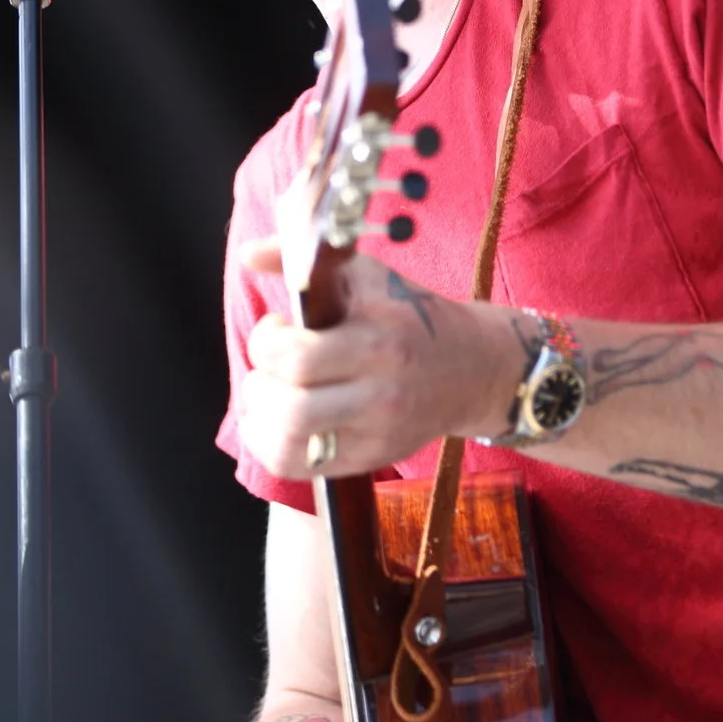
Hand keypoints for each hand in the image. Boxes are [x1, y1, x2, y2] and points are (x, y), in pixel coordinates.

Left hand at [237, 247, 522, 476]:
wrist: (472, 367)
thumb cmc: (409, 314)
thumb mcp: (365, 274)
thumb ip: (304, 262)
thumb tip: (250, 254)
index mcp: (378, 343)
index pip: (298, 360)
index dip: (267, 342)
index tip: (277, 328)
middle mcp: (379, 396)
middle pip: (291, 410)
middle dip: (260, 384)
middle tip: (269, 366)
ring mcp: (375, 435)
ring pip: (289, 446)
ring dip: (260, 420)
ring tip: (269, 394)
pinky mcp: (369, 459)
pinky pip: (298, 467)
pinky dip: (270, 446)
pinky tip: (275, 421)